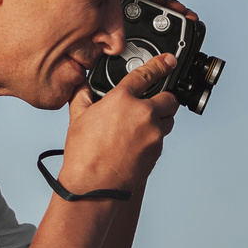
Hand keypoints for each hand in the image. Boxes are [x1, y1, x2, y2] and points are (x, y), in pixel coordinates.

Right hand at [57, 53, 180, 194]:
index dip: (160, 64)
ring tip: (141, 126)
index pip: (147, 74)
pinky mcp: (158, 151)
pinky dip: (154, 137)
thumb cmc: (85, 155)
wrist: (95, 185)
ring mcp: (153, 134)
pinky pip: (162, 138)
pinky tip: (137, 143)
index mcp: (123, 100)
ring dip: (160, 119)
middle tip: (152, 103)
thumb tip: (81, 85)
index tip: (168, 61)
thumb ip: (82, 95)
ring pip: (168, 119)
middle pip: (169, 98)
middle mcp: (143, 114)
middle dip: (164, 98)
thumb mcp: (77, 118)